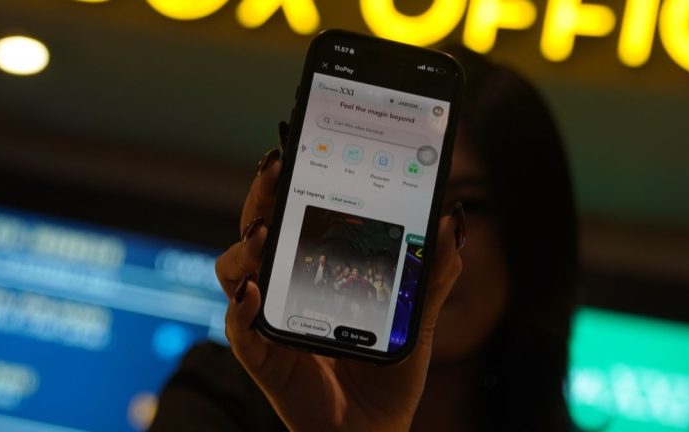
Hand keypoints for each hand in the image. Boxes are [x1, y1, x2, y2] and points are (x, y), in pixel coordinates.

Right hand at [215, 147, 462, 431]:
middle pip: (257, 231)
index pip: (294, 217)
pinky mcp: (264, 357)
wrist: (374, 429)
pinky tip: (256, 292)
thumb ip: (432, 273)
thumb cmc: (387, 370)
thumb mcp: (417, 317)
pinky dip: (242, 308)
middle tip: (275, 167)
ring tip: (264, 233)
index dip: (287, 183)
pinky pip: (240, 329)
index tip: (295, 148)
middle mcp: (284, 289)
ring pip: (234, 272)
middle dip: (260, 197)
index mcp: (314, 271)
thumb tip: (453, 221)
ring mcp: (270, 320)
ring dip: (245, 249)